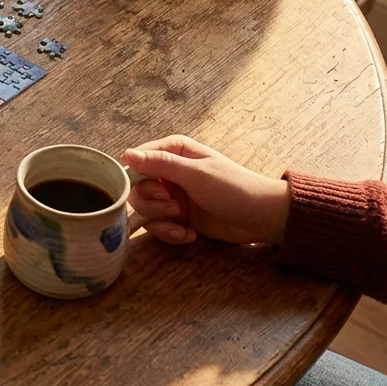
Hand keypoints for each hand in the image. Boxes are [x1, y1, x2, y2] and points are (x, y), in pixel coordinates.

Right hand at [122, 135, 289, 245]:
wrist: (260, 218)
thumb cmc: (233, 187)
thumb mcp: (196, 173)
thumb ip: (160, 164)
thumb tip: (126, 154)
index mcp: (172, 152)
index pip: (136, 160)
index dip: (138, 177)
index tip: (157, 189)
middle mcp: (168, 172)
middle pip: (136, 188)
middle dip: (151, 202)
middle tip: (173, 206)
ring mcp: (171, 196)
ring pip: (144, 209)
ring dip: (160, 219)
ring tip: (182, 220)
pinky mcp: (176, 217)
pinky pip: (157, 226)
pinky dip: (170, 233)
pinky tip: (188, 233)